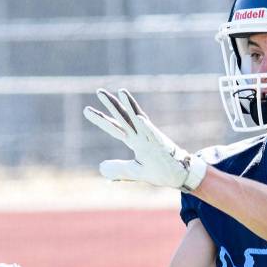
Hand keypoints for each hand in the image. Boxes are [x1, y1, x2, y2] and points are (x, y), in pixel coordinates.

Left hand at [83, 89, 206, 190]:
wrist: (179, 175)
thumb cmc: (160, 171)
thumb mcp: (135, 172)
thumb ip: (118, 169)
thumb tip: (101, 168)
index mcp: (134, 141)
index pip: (115, 127)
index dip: (101, 119)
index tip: (86, 110)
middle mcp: (141, 135)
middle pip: (124, 117)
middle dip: (112, 104)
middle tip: (99, 91)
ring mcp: (151, 137)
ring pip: (138, 119)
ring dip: (129, 106)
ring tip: (121, 92)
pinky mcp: (161, 144)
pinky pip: (152, 133)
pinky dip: (145, 126)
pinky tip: (139, 118)